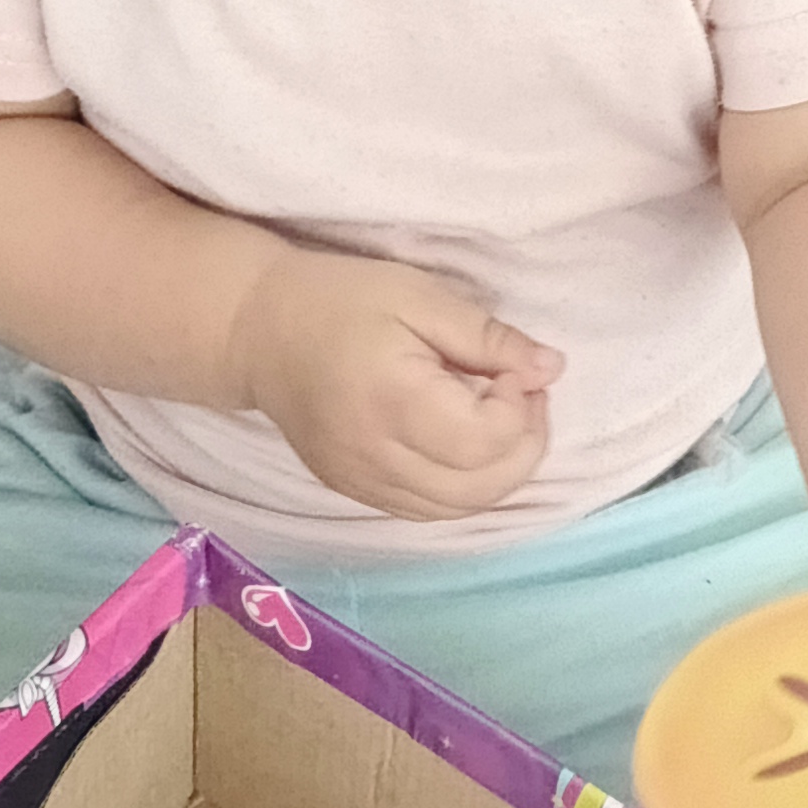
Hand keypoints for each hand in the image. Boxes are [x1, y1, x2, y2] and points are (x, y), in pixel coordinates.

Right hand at [236, 249, 562, 520]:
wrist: (256, 330)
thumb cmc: (340, 300)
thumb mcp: (420, 296)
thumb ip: (488, 338)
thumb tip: (551, 369)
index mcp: (392, 402)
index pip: (484, 441)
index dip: (520, 410)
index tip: (512, 369)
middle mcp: (375, 458)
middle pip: (480, 489)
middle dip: (525, 447)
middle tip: (524, 394)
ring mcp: (361, 484)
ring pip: (458, 510)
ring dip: (500, 472)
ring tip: (501, 418)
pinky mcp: (354, 493)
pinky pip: (427, 511)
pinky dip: (464, 487)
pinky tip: (467, 444)